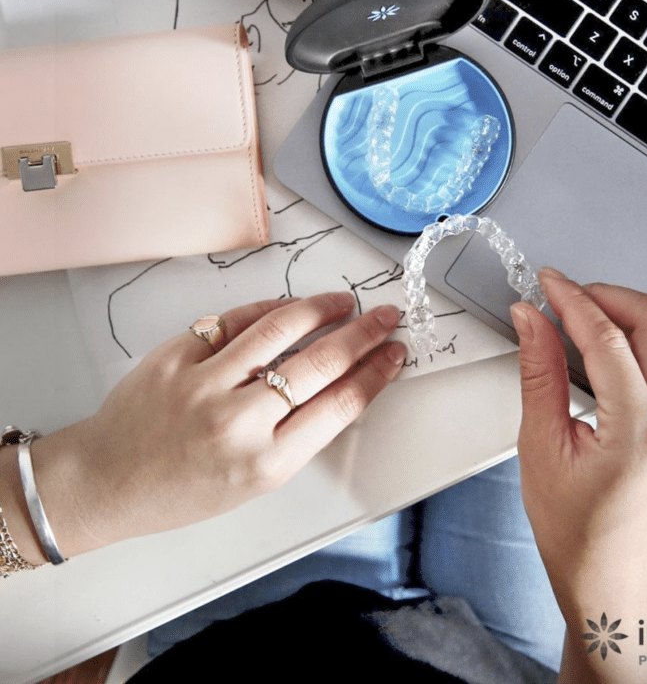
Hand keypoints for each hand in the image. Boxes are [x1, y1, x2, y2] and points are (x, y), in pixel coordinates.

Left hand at [31, 292, 405, 557]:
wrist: (107, 481)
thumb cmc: (182, 490)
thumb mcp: (254, 482)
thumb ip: (299, 435)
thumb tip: (342, 383)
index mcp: (265, 464)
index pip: (340, 404)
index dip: (376, 372)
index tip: (394, 352)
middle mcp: (238, 422)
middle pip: (320, 363)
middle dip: (363, 334)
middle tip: (385, 316)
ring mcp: (203, 384)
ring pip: (279, 328)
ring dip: (321, 308)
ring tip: (343, 302)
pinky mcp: (176, 356)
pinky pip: (233, 320)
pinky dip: (268, 308)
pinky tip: (290, 306)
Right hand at [511, 268, 646, 681]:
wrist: (608, 568)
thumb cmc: (573, 526)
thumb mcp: (540, 446)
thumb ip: (538, 372)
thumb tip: (530, 319)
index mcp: (640, 435)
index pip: (608, 339)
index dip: (571, 300)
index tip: (546, 283)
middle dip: (604, 294)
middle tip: (563, 297)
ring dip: (627, 309)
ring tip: (583, 315)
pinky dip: (644, 331)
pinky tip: (611, 339)